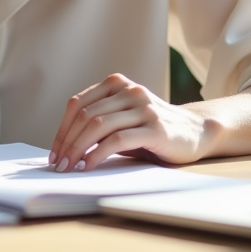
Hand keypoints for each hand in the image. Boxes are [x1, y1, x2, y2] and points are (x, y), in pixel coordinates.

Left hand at [49, 74, 209, 170]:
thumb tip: (65, 147)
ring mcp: (143, 106)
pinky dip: (97, 154)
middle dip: (67, 142)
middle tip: (59, 164)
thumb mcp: (122, 118)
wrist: (195, 132)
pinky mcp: (155, 127)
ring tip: (70, 167)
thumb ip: (99, 122)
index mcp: (116, 84)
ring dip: (78, 149)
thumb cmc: (151, 130)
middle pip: (85, 115)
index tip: (55, 152)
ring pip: (98, 125)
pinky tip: (89, 166)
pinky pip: (117, 140)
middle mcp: (129, 90)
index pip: (77, 104)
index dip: (62, 130)